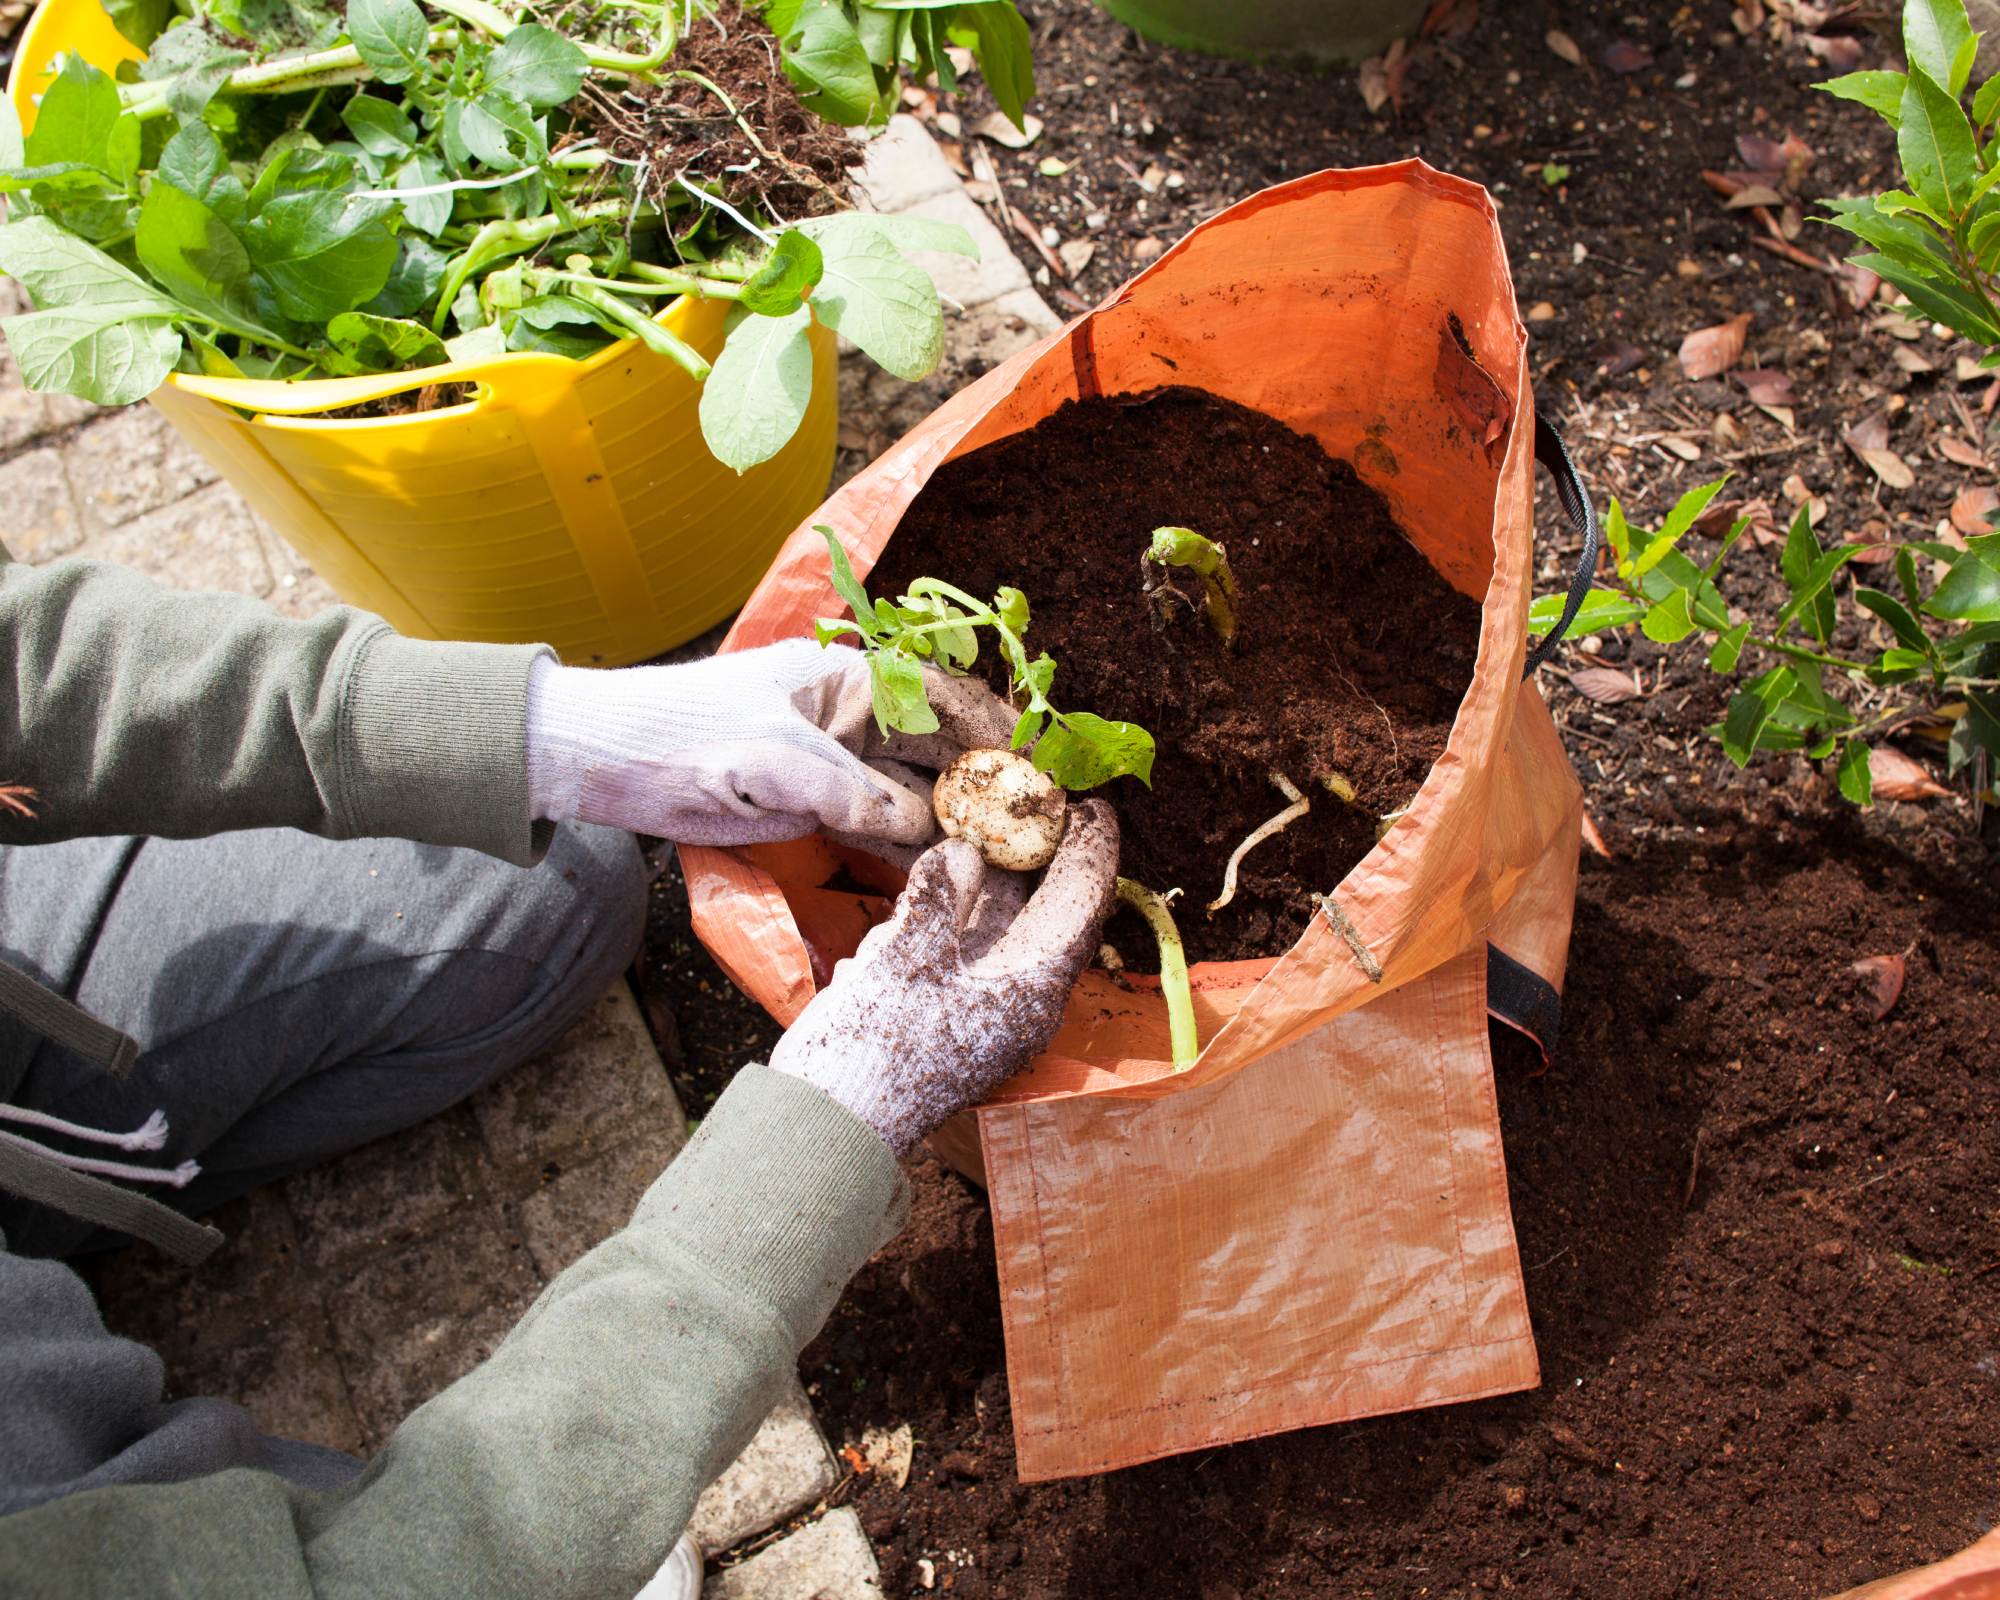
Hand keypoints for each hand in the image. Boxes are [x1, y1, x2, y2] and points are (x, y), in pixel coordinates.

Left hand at [524, 640, 1015, 846]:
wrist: (601, 761)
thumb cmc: (683, 734)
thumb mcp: (774, 760)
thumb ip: (854, 793)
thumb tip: (925, 829)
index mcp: (847, 677)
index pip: (942, 697)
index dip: (993, 732)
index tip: (1035, 773)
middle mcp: (851, 715)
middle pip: (937, 747)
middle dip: (984, 783)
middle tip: (1031, 829)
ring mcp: (833, 762)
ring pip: (912, 790)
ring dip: (952, 821)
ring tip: (1003, 859)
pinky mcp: (811, 805)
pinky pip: (876, 823)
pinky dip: (909, 844)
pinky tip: (945, 870)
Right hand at [767, 801, 1119, 1153]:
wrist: (827, 1124)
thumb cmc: (873, 1048)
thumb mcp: (906, 958)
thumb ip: (940, 897)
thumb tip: (965, 851)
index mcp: (1032, 989)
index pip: (1079, 905)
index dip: (1090, 850)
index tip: (1092, 802)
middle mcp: (1020, 999)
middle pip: (1047, 911)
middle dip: (1042, 855)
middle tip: (1037, 800)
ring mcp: (984, 1006)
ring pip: (1005, 926)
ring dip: (999, 877)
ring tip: (994, 823)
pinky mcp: (949, 1010)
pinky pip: (968, 948)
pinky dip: (960, 909)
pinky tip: (942, 876)